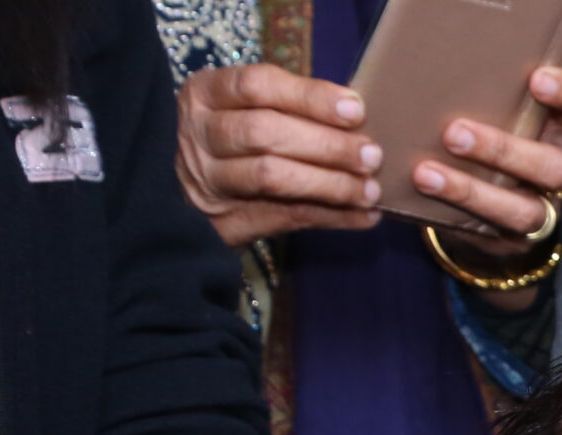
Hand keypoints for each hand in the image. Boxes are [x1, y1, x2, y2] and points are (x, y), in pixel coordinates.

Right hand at [176, 64, 384, 246]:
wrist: (190, 201)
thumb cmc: (237, 142)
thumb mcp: (250, 111)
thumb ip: (293, 109)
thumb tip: (358, 116)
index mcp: (205, 93)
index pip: (256, 85)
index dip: (309, 96)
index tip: (356, 110)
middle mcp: (199, 133)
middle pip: (264, 132)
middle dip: (326, 144)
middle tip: (371, 155)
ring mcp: (207, 179)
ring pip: (272, 177)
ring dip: (331, 184)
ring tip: (371, 190)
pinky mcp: (222, 221)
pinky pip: (286, 217)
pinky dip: (333, 216)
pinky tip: (364, 216)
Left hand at [416, 67, 561, 264]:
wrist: (481, 198)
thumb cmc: (485, 132)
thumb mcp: (496, 107)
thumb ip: (488, 89)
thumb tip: (433, 59)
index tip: (538, 80)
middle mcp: (560, 168)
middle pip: (554, 166)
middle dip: (505, 150)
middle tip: (455, 132)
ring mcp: (542, 206)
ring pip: (526, 209)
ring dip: (474, 191)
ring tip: (427, 173)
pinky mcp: (516, 238)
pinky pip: (494, 231)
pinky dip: (457, 210)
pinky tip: (424, 192)